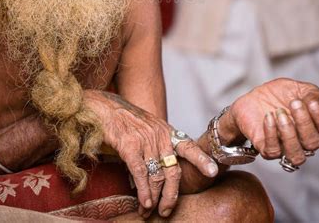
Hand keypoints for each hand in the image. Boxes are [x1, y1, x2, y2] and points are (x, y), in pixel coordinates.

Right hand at [84, 90, 217, 217]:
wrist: (104, 107)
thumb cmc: (125, 121)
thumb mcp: (148, 129)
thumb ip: (157, 148)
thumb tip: (159, 176)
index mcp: (166, 131)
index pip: (188, 146)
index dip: (201, 160)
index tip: (214, 172)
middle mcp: (159, 135)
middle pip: (174, 171)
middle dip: (172, 195)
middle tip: (166, 210)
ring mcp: (145, 140)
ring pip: (157, 176)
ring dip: (154, 198)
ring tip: (149, 210)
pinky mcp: (130, 145)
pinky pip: (141, 173)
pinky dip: (144, 191)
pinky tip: (144, 201)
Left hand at [225, 78, 318, 167]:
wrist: (251, 98)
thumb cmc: (276, 95)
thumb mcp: (295, 87)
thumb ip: (310, 93)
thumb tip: (317, 101)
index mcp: (314, 128)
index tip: (312, 102)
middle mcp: (302, 142)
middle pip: (313, 143)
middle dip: (304, 122)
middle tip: (294, 103)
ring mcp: (284, 148)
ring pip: (296, 155)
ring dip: (289, 133)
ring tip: (280, 113)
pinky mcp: (266, 149)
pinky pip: (273, 151)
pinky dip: (271, 133)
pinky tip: (268, 117)